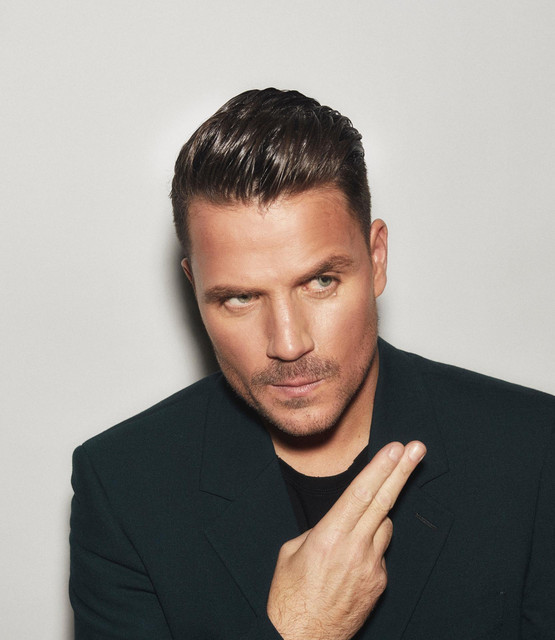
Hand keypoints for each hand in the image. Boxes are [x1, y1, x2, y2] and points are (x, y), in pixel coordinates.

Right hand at [267, 441, 425, 639]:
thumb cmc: (289, 596)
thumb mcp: (291, 552)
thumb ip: (319, 530)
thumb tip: (339, 521)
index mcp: (329, 536)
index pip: (361, 494)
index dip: (380, 468)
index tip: (395, 449)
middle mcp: (355, 549)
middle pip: (384, 502)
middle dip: (402, 471)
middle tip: (418, 448)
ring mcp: (372, 568)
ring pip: (383, 527)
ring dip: (375, 518)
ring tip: (350, 534)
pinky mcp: (379, 584)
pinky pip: (379, 553)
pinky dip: (368, 549)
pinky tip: (348, 566)